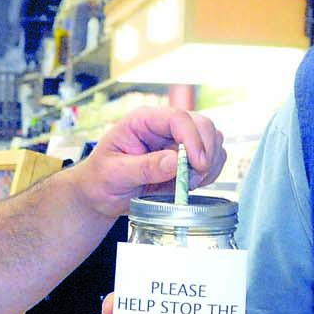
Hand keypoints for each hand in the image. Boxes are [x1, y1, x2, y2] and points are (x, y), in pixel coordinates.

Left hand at [73, 106, 225, 219]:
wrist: (100, 195)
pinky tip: (191, 184)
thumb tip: (174, 161)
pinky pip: (212, 158)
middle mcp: (163, 126)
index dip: (192, 139)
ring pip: (212, 140)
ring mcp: (177, 141)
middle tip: (193, 178)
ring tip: (187, 184)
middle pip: (202, 125)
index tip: (197, 164)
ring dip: (209, 164)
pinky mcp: (186, 157)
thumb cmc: (100, 179)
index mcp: (143, 121)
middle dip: (205, 152)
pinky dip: (210, 173)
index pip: (178, 118)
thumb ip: (144, 167)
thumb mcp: (115, 174)